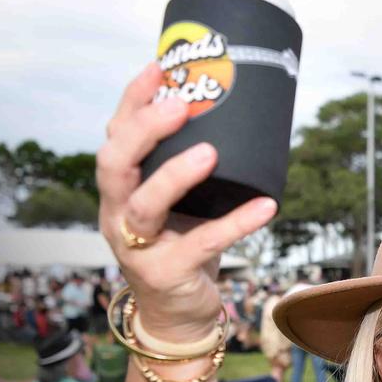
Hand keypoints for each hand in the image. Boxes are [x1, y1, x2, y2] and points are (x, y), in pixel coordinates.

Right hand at [96, 63, 276, 342]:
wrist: (178, 314)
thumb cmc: (182, 245)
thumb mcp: (180, 203)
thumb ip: (191, 167)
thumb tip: (241, 115)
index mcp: (120, 188)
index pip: (115, 135)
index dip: (132, 101)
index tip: (158, 67)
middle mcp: (118, 214)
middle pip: (114, 164)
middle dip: (143, 130)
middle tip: (179, 104)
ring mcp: (137, 246)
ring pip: (144, 205)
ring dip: (175, 175)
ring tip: (211, 152)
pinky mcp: (166, 273)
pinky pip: (201, 245)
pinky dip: (237, 224)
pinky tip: (267, 207)